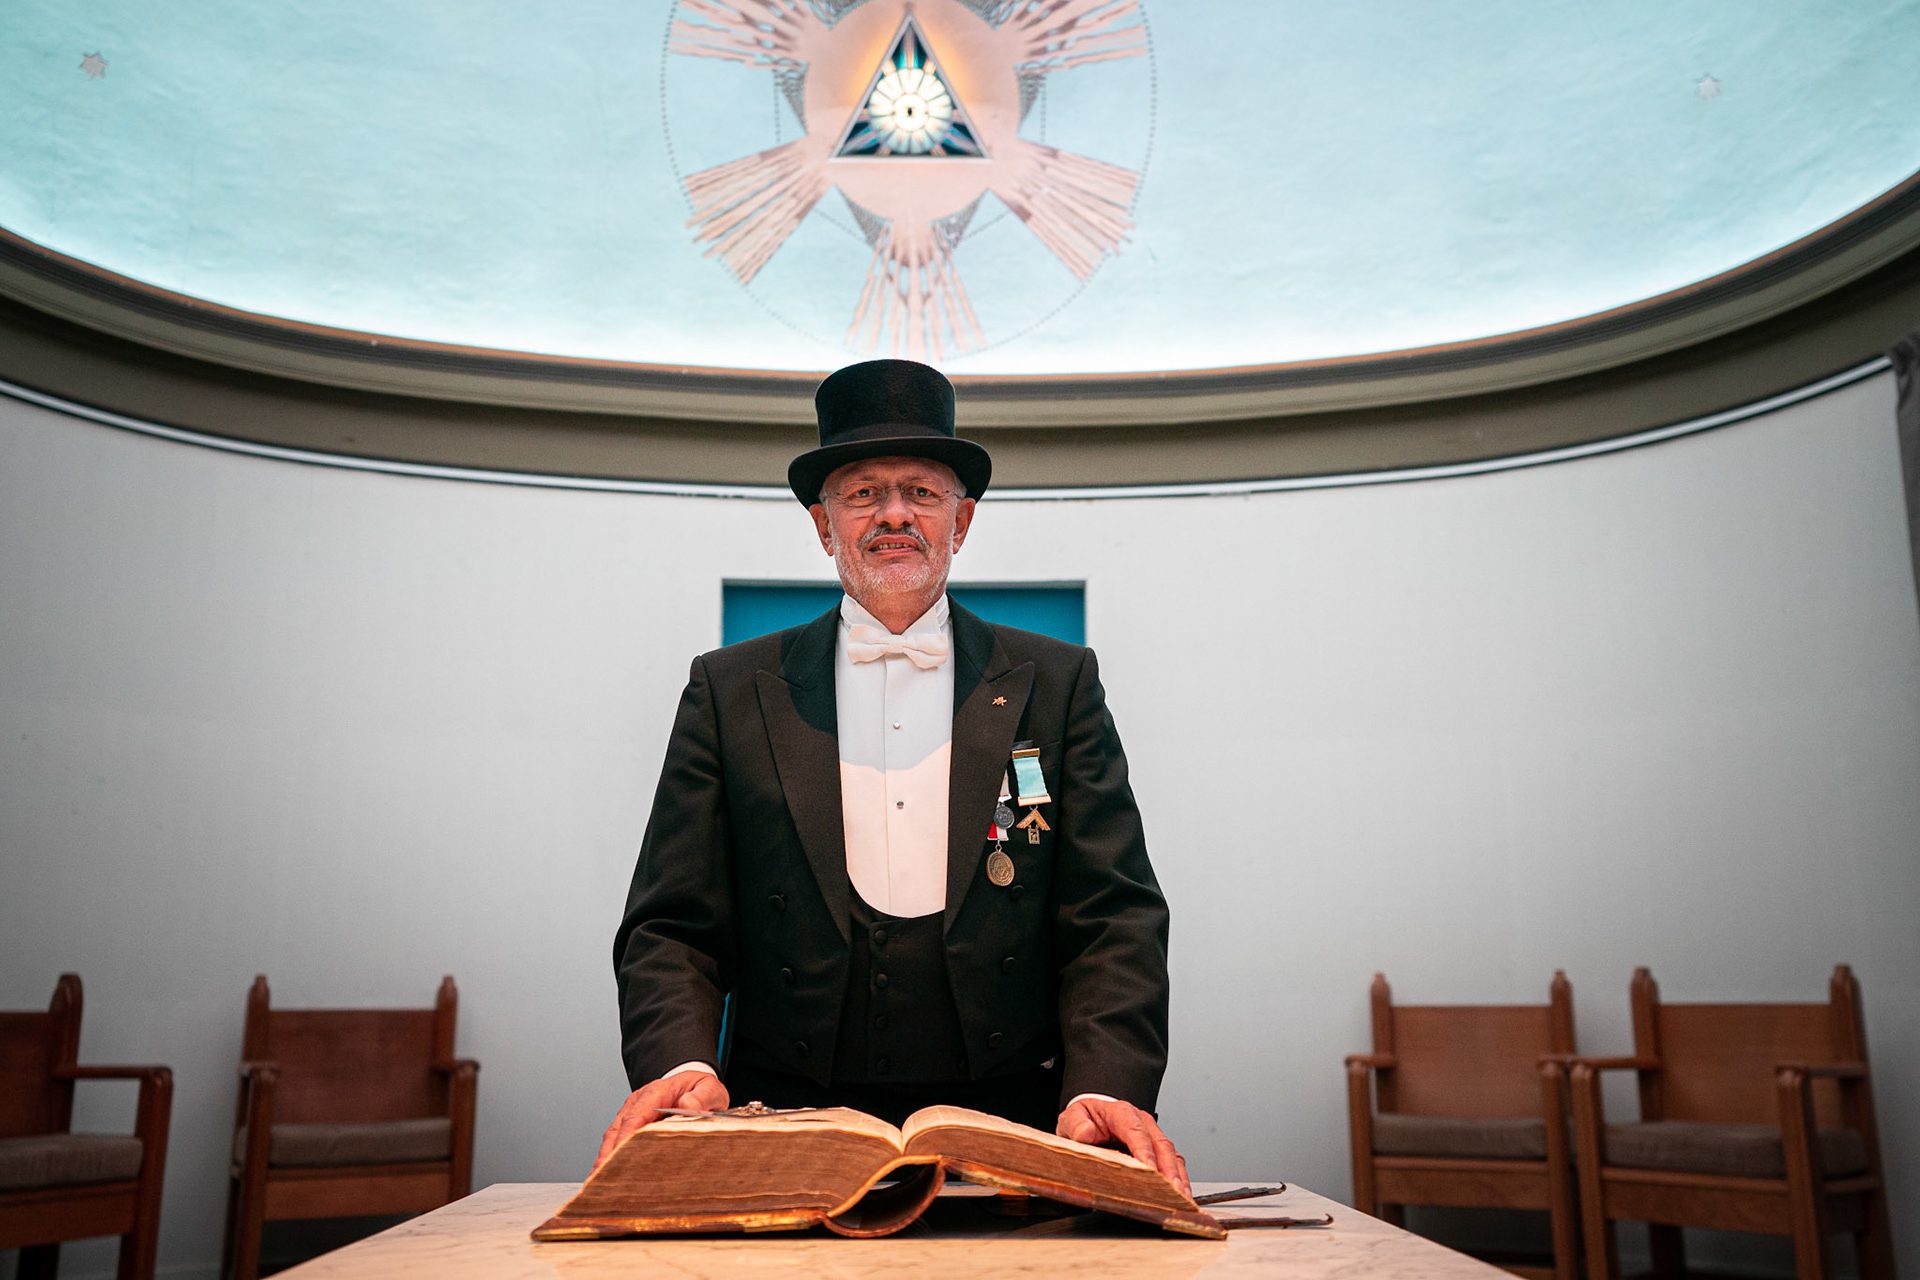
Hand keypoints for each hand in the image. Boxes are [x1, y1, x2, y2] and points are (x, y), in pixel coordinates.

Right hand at [593, 1070, 730, 1170]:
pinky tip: (607, 1175)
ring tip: (598, 1183)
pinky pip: (617, 1140)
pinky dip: (610, 1157)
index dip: (625, 1138)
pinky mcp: (632, 1123)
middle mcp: (638, 1101)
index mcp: (656, 1092)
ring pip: (612, 1136)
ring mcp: (632, 1112)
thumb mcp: (710, 1089)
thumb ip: (702, 1096)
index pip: (636, 1116)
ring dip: (605, 1159)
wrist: (696, 1085)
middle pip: (617, 1129)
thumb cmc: (701, 1089)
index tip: (618, 1159)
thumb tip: (687, 1105)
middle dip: (608, 1155)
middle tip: (601, 1180)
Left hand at [1056, 1096, 1190, 1197]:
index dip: (1144, 1152)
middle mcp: (1142, 1123)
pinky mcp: (1157, 1151)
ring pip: (1172, 1155)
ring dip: (1178, 1178)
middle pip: (1161, 1145)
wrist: (1091, 1119)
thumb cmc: (1085, 1120)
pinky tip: (1180, 1196)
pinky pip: (1174, 1163)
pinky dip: (1180, 1179)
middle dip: (1168, 1170)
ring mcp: (1152, 1136)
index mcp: (1122, 1113)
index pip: (1136, 1131)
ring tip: (1181, 1198)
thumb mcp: (1071, 1117)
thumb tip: (1086, 1132)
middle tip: (1172, 1192)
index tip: (1149, 1170)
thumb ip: (1076, 1123)